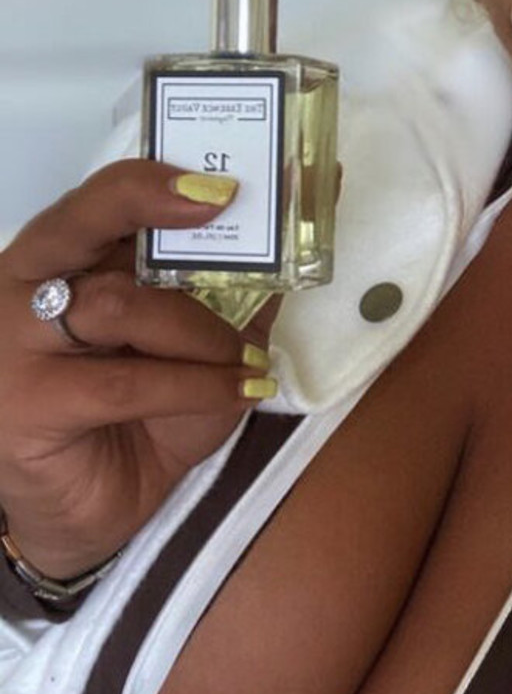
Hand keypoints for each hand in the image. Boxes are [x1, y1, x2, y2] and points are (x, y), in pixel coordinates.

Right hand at [0, 160, 278, 579]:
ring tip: (243, 357)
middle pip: (80, 223)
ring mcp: (17, 346)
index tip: (218, 182)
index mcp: (65, 258)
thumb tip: (301, 236)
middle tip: (222, 204)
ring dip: (199, 330)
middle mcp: (27, 287)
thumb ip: (233, 293)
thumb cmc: (141, 416)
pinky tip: (239, 389)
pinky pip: (126, 382)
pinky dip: (196, 384)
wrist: (89, 512)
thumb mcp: (200, 345)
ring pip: (118, 305)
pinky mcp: (30, 406)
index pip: (97, 199)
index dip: (151, 181)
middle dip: (150, 204)